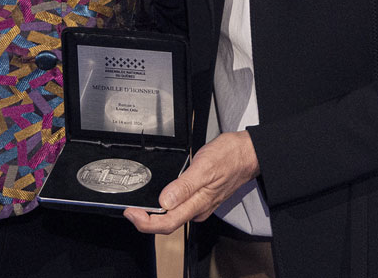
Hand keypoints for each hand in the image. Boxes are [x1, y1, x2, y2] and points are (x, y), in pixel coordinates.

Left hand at [124, 130, 259, 234]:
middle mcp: (198, 208)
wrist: (247, 153)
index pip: (167, 224)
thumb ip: (184, 186)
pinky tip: (158, 197)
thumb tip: (165, 202)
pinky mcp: (201, 197)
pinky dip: (164, 205)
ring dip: (153, 214)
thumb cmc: (229, 157)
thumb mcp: (204, 167)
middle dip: (145, 220)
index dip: (145, 222)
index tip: (131, 212)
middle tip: (129, 209)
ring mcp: (200, 204)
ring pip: (172, 216)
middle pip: (167, 224)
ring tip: (139, 204)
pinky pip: (179, 207)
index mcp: (198, 204)